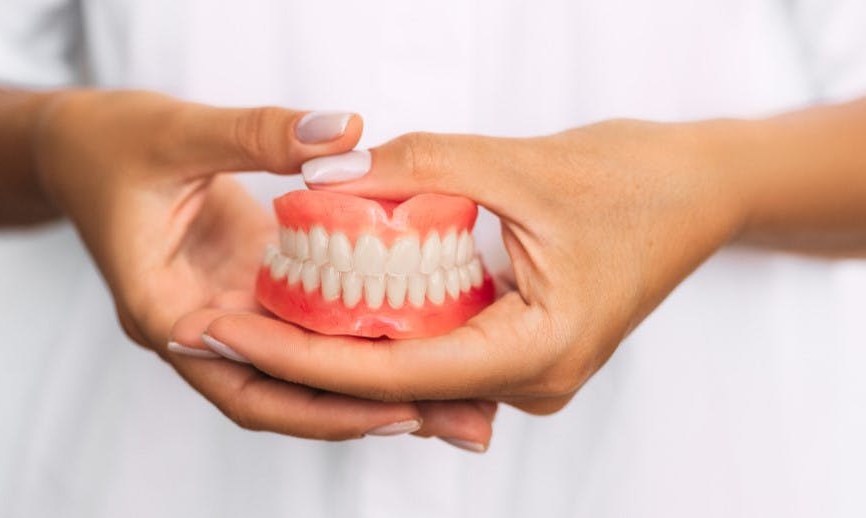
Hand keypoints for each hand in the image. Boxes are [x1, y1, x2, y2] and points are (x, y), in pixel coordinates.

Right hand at [33, 91, 495, 441]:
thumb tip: (345, 133)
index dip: (317, 406)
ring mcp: (227, 313)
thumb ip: (257, 133)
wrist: (80, 146)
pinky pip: (305, 326)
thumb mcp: (178, 131)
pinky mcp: (249, 289)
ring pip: (299, 370)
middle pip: (284, 395)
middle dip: (360, 412)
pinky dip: (352, 336)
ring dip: (365, 384)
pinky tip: (410, 331)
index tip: (392, 407)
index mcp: (166, 311)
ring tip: (443, 394)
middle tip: (442, 416)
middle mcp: (201, 328)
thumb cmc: (111, 142)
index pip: (244, 385)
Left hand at [196, 121, 745, 420]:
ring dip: (343, 344)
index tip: (230, 330)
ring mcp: (530, 371)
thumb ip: (413, 168)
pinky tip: (332, 303)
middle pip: (394, 385)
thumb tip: (317, 171)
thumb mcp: (514, 163)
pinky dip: (386, 330)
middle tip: (224, 322)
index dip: (301, 354)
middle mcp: (533, 381)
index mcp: (538, 352)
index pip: (393, 374)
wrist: (700, 188)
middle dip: (305, 355)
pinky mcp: (523, 348)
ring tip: (261, 313)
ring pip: (414, 373)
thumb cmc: (632, 177)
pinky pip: (440, 352)